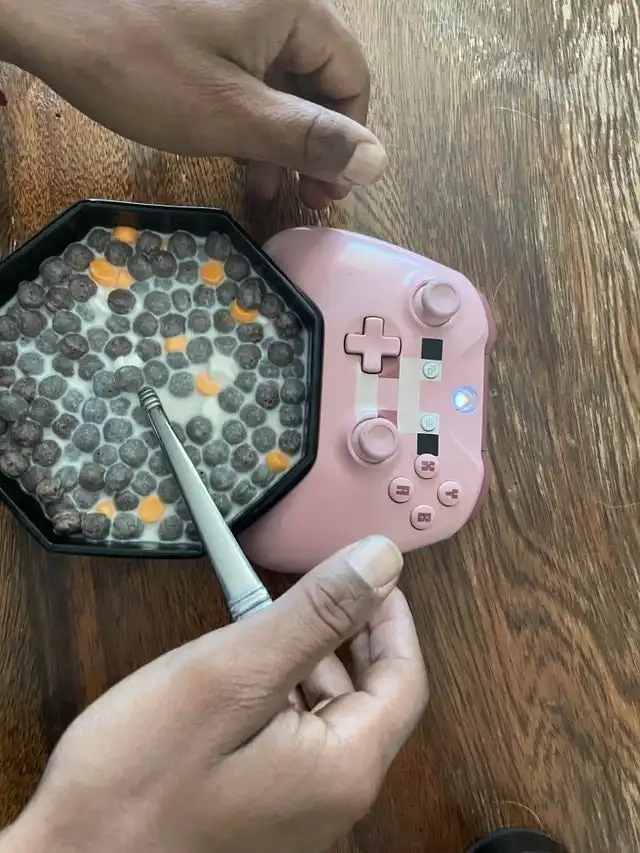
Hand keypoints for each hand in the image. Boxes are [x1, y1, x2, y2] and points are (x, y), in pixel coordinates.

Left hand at [1, 0, 385, 207]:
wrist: (45, 15)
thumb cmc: (139, 66)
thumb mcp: (233, 115)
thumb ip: (308, 139)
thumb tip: (377, 163)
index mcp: (291, 10)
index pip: (351, 77)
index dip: (350, 138)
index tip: (331, 188)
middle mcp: (271, 5)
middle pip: (317, 80)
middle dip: (312, 144)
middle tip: (305, 197)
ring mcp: (235, 15)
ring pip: (279, 83)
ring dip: (279, 140)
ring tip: (266, 188)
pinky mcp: (204, 27)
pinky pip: (245, 76)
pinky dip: (247, 119)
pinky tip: (237, 155)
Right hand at [2, 536, 426, 852]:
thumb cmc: (138, 780)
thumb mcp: (231, 675)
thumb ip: (314, 616)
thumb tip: (381, 561)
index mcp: (344, 767)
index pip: (404, 678)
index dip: (391, 617)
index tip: (371, 574)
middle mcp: (332, 799)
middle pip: (367, 698)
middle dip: (342, 636)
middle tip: (310, 587)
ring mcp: (295, 813)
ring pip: (323, 717)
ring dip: (303, 662)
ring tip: (262, 622)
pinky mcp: (258, 815)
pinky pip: (288, 743)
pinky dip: (274, 697)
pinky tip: (236, 677)